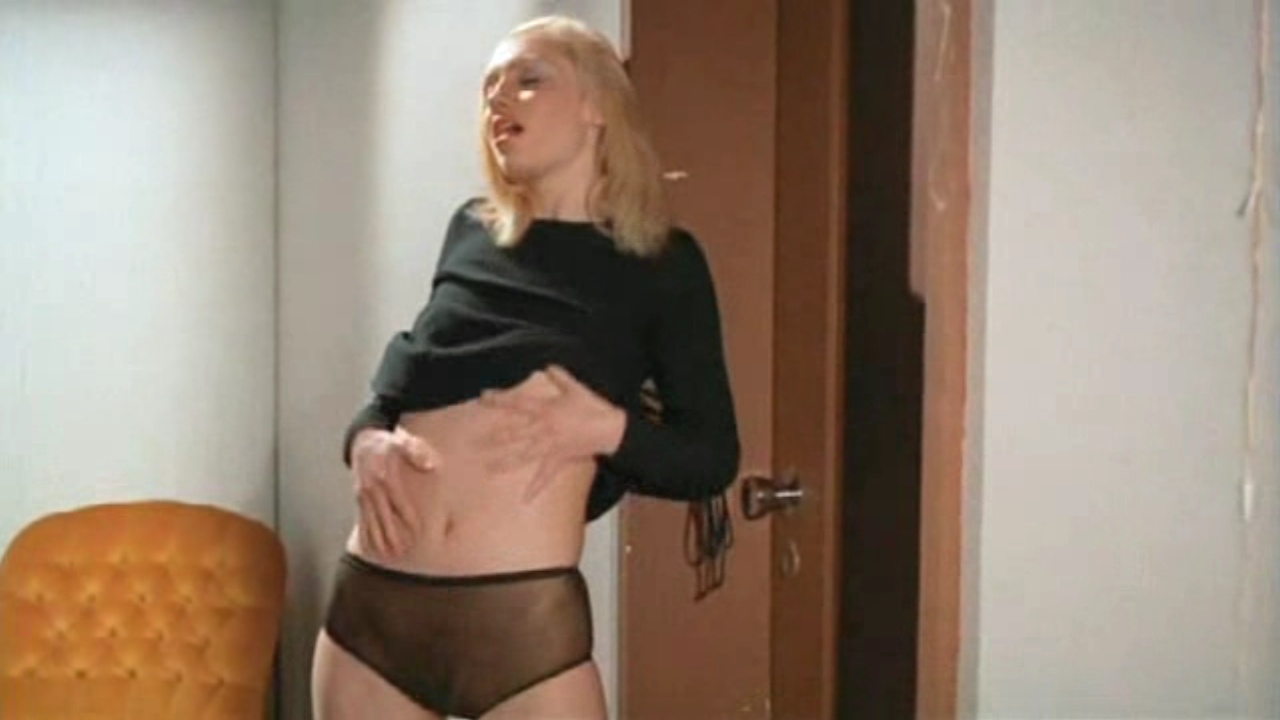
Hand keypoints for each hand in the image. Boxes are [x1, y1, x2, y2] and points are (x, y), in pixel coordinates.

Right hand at [350, 426, 441, 558]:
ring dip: (380, 539)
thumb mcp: (404, 441)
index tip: (419, 532)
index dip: (409, 518)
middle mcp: (372, 488)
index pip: (399, 502)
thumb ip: (417, 453)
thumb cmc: (389, 442)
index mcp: (385, 476)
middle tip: (404, 551)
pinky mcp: (359, 498)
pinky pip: (362, 519)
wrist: (363, 441)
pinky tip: (372, 547)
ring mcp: (363, 495)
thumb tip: (430, 466)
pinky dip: (367, 534)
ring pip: (372, 521)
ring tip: (389, 555)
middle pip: (384, 516)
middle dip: (394, 535)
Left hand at [479, 365, 625, 500]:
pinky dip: (536, 488)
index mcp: (546, 409)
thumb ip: (560, 376)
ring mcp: (551, 446)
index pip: (518, 402)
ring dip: (506, 462)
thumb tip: (549, 366)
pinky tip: (524, 499)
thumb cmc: (594, 407)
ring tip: (489, 469)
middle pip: (515, 432)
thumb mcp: (577, 388)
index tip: (483, 397)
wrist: (611, 429)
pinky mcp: (560, 460)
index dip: (500, 399)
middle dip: (496, 436)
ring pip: (524, 455)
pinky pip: (545, 476)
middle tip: (475, 441)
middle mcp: (544, 428)